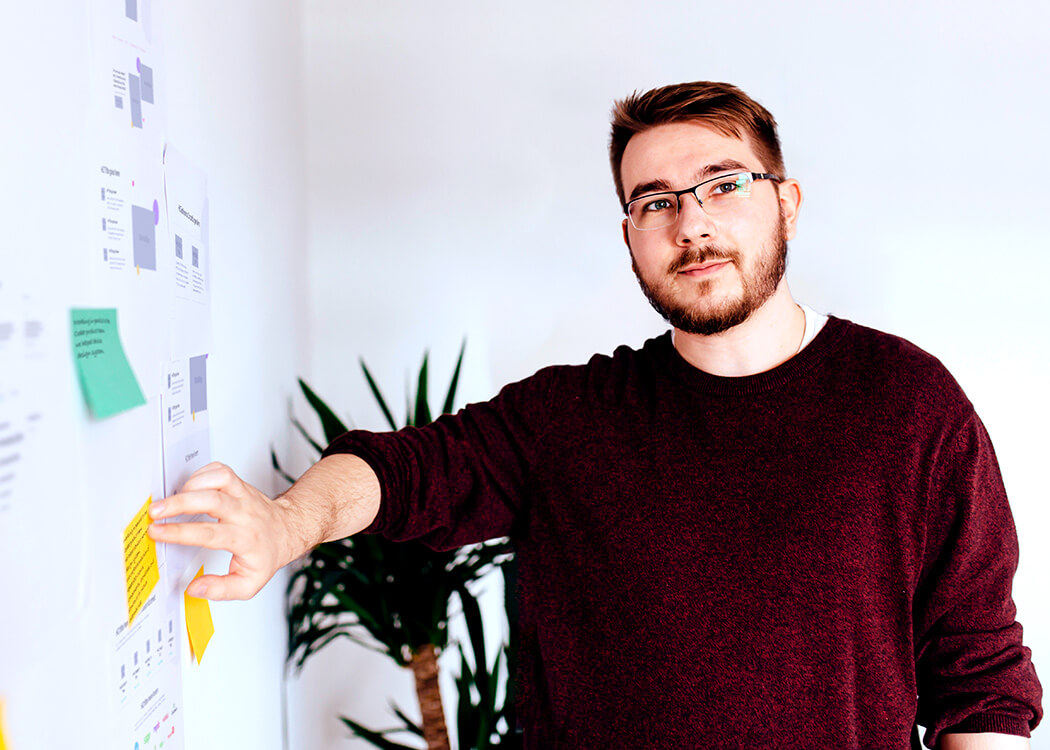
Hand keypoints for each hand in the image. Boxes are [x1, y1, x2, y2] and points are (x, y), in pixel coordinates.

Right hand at [148, 462, 298, 600]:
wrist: (287, 530)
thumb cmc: (266, 555)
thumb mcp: (249, 583)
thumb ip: (221, 590)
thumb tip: (195, 588)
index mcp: (245, 539)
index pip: (210, 533)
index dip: (181, 532)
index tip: (158, 532)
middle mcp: (244, 513)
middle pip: (213, 501)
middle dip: (180, 503)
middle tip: (156, 510)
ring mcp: (243, 496)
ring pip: (219, 478)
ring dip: (192, 484)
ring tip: (171, 497)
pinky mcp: (240, 484)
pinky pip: (221, 470)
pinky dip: (202, 473)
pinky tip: (190, 486)